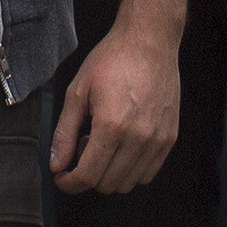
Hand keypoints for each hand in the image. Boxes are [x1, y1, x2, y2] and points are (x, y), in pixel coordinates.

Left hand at [52, 19, 182, 195]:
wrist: (149, 42)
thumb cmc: (112, 61)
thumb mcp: (78, 92)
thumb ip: (65, 132)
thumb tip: (56, 164)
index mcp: (112, 126)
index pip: (88, 176)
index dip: (69, 183)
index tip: (61, 177)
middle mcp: (138, 138)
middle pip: (107, 184)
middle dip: (86, 176)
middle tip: (80, 149)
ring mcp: (157, 140)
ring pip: (128, 183)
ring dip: (109, 174)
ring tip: (102, 145)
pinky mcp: (169, 138)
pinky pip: (148, 173)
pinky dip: (130, 170)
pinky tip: (121, 147)